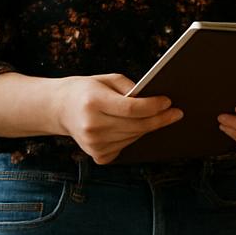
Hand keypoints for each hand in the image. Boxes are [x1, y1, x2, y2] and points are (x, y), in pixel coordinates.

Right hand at [54, 74, 182, 164]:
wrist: (59, 109)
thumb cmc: (87, 90)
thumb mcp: (106, 79)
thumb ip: (129, 87)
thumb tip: (153, 100)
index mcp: (93, 103)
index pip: (131, 109)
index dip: (153, 106)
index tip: (168, 102)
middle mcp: (92, 125)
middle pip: (136, 125)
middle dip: (159, 119)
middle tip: (176, 113)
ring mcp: (93, 144)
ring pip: (133, 137)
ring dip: (147, 127)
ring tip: (156, 117)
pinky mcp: (97, 155)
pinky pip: (126, 147)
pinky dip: (132, 137)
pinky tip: (131, 127)